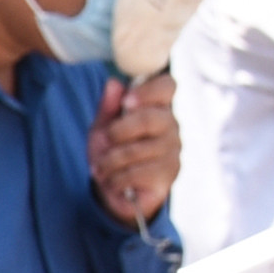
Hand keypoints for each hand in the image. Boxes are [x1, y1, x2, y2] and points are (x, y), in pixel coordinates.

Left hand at [89, 76, 180, 224]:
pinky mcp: (169, 175)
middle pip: (149, 118)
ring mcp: (173, 151)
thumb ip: (108, 106)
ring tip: (100, 168)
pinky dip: (116, 179)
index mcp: (156, 106)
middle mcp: (171, 126)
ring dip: (110, 161)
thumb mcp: (103, 127)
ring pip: (137, 150)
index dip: (148, 90)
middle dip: (118, 131)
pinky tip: (113, 181)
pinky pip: (137, 173)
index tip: (126, 101)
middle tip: (104, 141)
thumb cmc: (111, 152)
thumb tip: (114, 83)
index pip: (167, 86)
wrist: (113, 189)